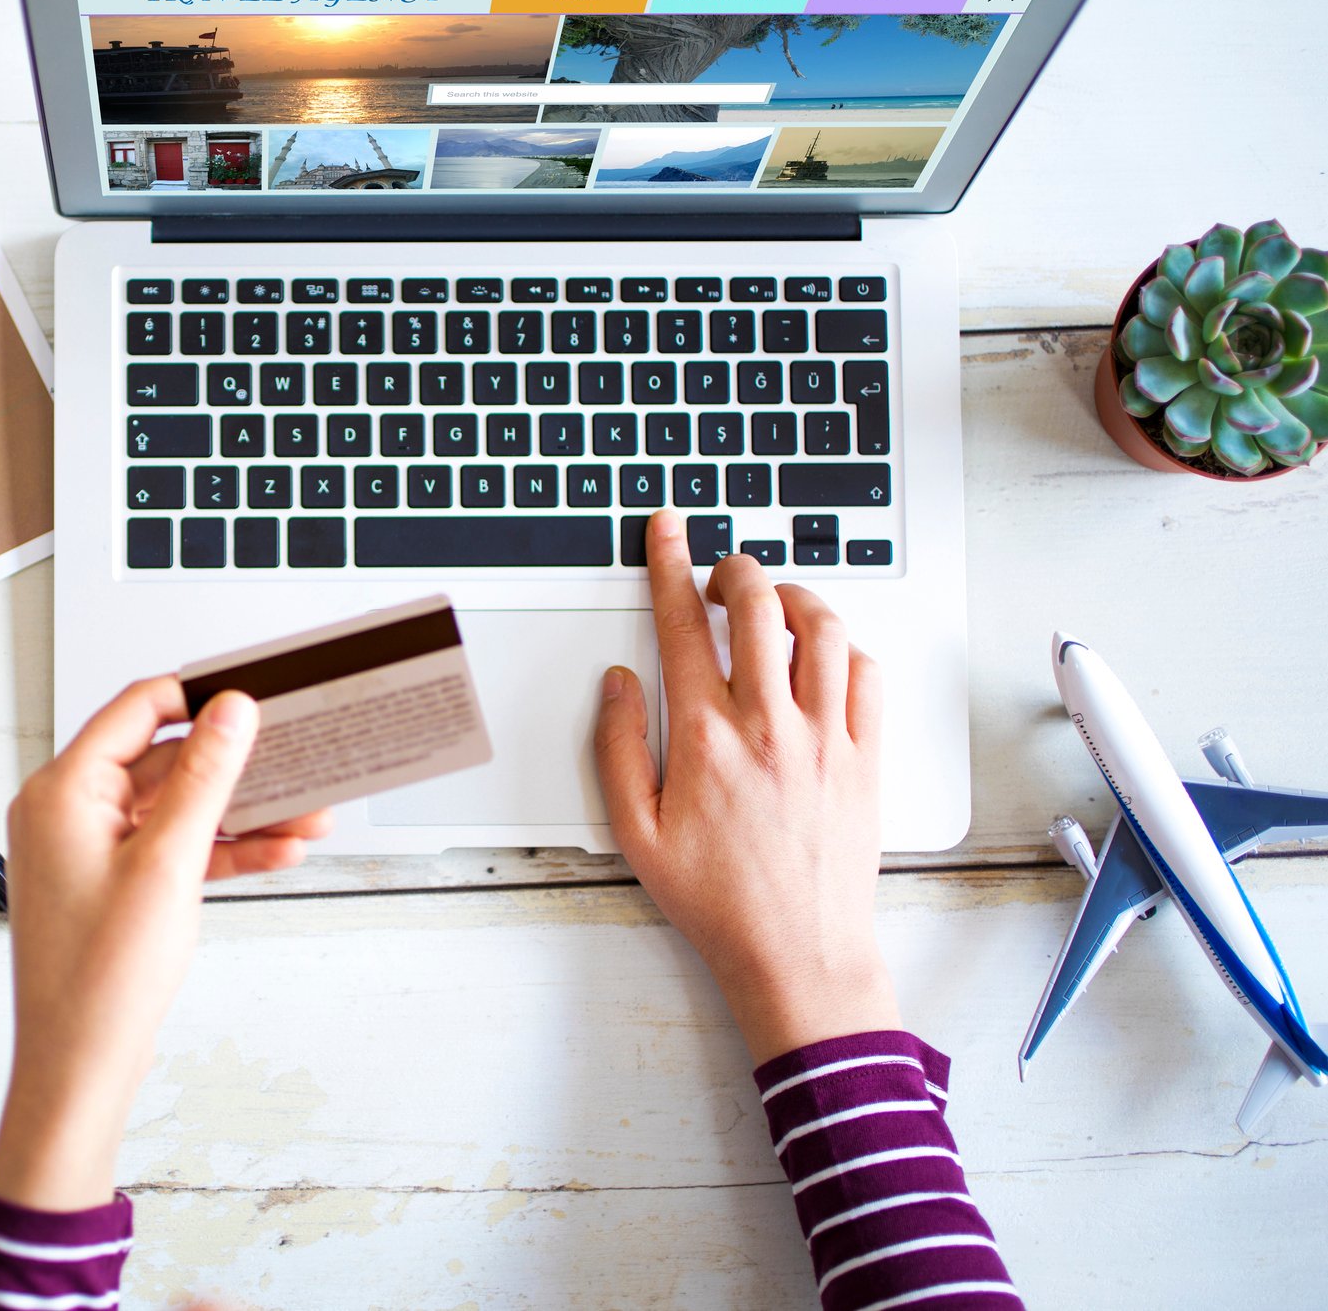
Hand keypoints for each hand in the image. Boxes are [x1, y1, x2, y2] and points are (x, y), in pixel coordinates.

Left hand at [0, 678, 330, 1209]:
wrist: (79, 1065)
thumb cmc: (98, 981)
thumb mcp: (169, 863)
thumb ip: (206, 778)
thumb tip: (229, 712)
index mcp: (62, 791)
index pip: (138, 709)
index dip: (200, 697)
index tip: (256, 699)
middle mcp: (68, 812)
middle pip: (166, 760)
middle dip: (237, 768)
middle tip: (296, 764)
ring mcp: (89, 850)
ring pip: (178, 808)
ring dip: (241, 813)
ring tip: (306, 819)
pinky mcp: (112, 885)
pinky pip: (172, 848)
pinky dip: (221, 850)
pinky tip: (274, 853)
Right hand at [594, 510, 897, 1063]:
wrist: (797, 953)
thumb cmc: (717, 902)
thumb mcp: (635, 832)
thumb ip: (618, 747)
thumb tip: (618, 683)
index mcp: (706, 738)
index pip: (682, 624)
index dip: (670, 564)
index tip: (667, 531)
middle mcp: (770, 725)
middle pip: (758, 605)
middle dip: (734, 569)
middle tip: (720, 575)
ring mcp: (826, 738)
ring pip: (822, 626)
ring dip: (793, 597)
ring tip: (772, 605)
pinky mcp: (866, 757)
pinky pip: (867, 673)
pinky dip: (844, 648)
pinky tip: (821, 660)